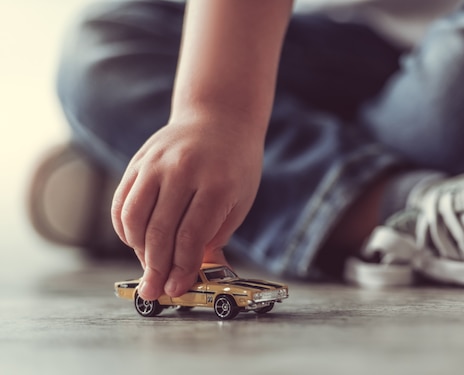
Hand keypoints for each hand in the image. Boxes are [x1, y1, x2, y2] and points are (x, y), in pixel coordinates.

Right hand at [111, 115, 263, 299]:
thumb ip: (215, 237)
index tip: (175, 288)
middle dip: (155, 268)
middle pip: (159, 230)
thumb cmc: (234, 165)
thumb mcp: (239, 201)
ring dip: (137, 250)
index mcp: (216, 184)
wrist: (219, 118)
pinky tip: (136, 241)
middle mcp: (183, 171)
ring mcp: (156, 163)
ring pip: (133, 218)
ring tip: (148, 264)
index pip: (190, 236)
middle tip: (154, 290)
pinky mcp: (138, 162)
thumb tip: (196, 273)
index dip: (181, 268)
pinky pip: (121, 202)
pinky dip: (124, 228)